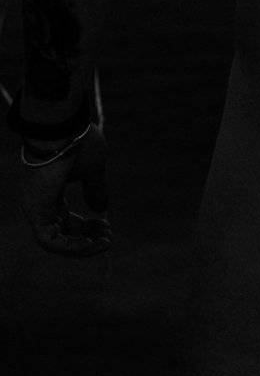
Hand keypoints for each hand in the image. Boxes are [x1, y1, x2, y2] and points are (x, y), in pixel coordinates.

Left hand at [18, 124, 111, 254]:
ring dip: (81, 246)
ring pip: (55, 241)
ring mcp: (36, 208)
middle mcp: (41, 202)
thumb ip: (96, 189)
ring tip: (103, 243)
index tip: (107, 225)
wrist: (63, 129)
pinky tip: (90, 243)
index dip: (87, 226)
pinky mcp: (35, 213)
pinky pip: (49, 241)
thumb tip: (101, 209)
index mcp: (52, 191)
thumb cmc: (77, 142)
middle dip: (87, 237)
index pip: (65, 218)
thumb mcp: (93, 168)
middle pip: (62, 231)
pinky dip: (70, 246)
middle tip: (109, 237)